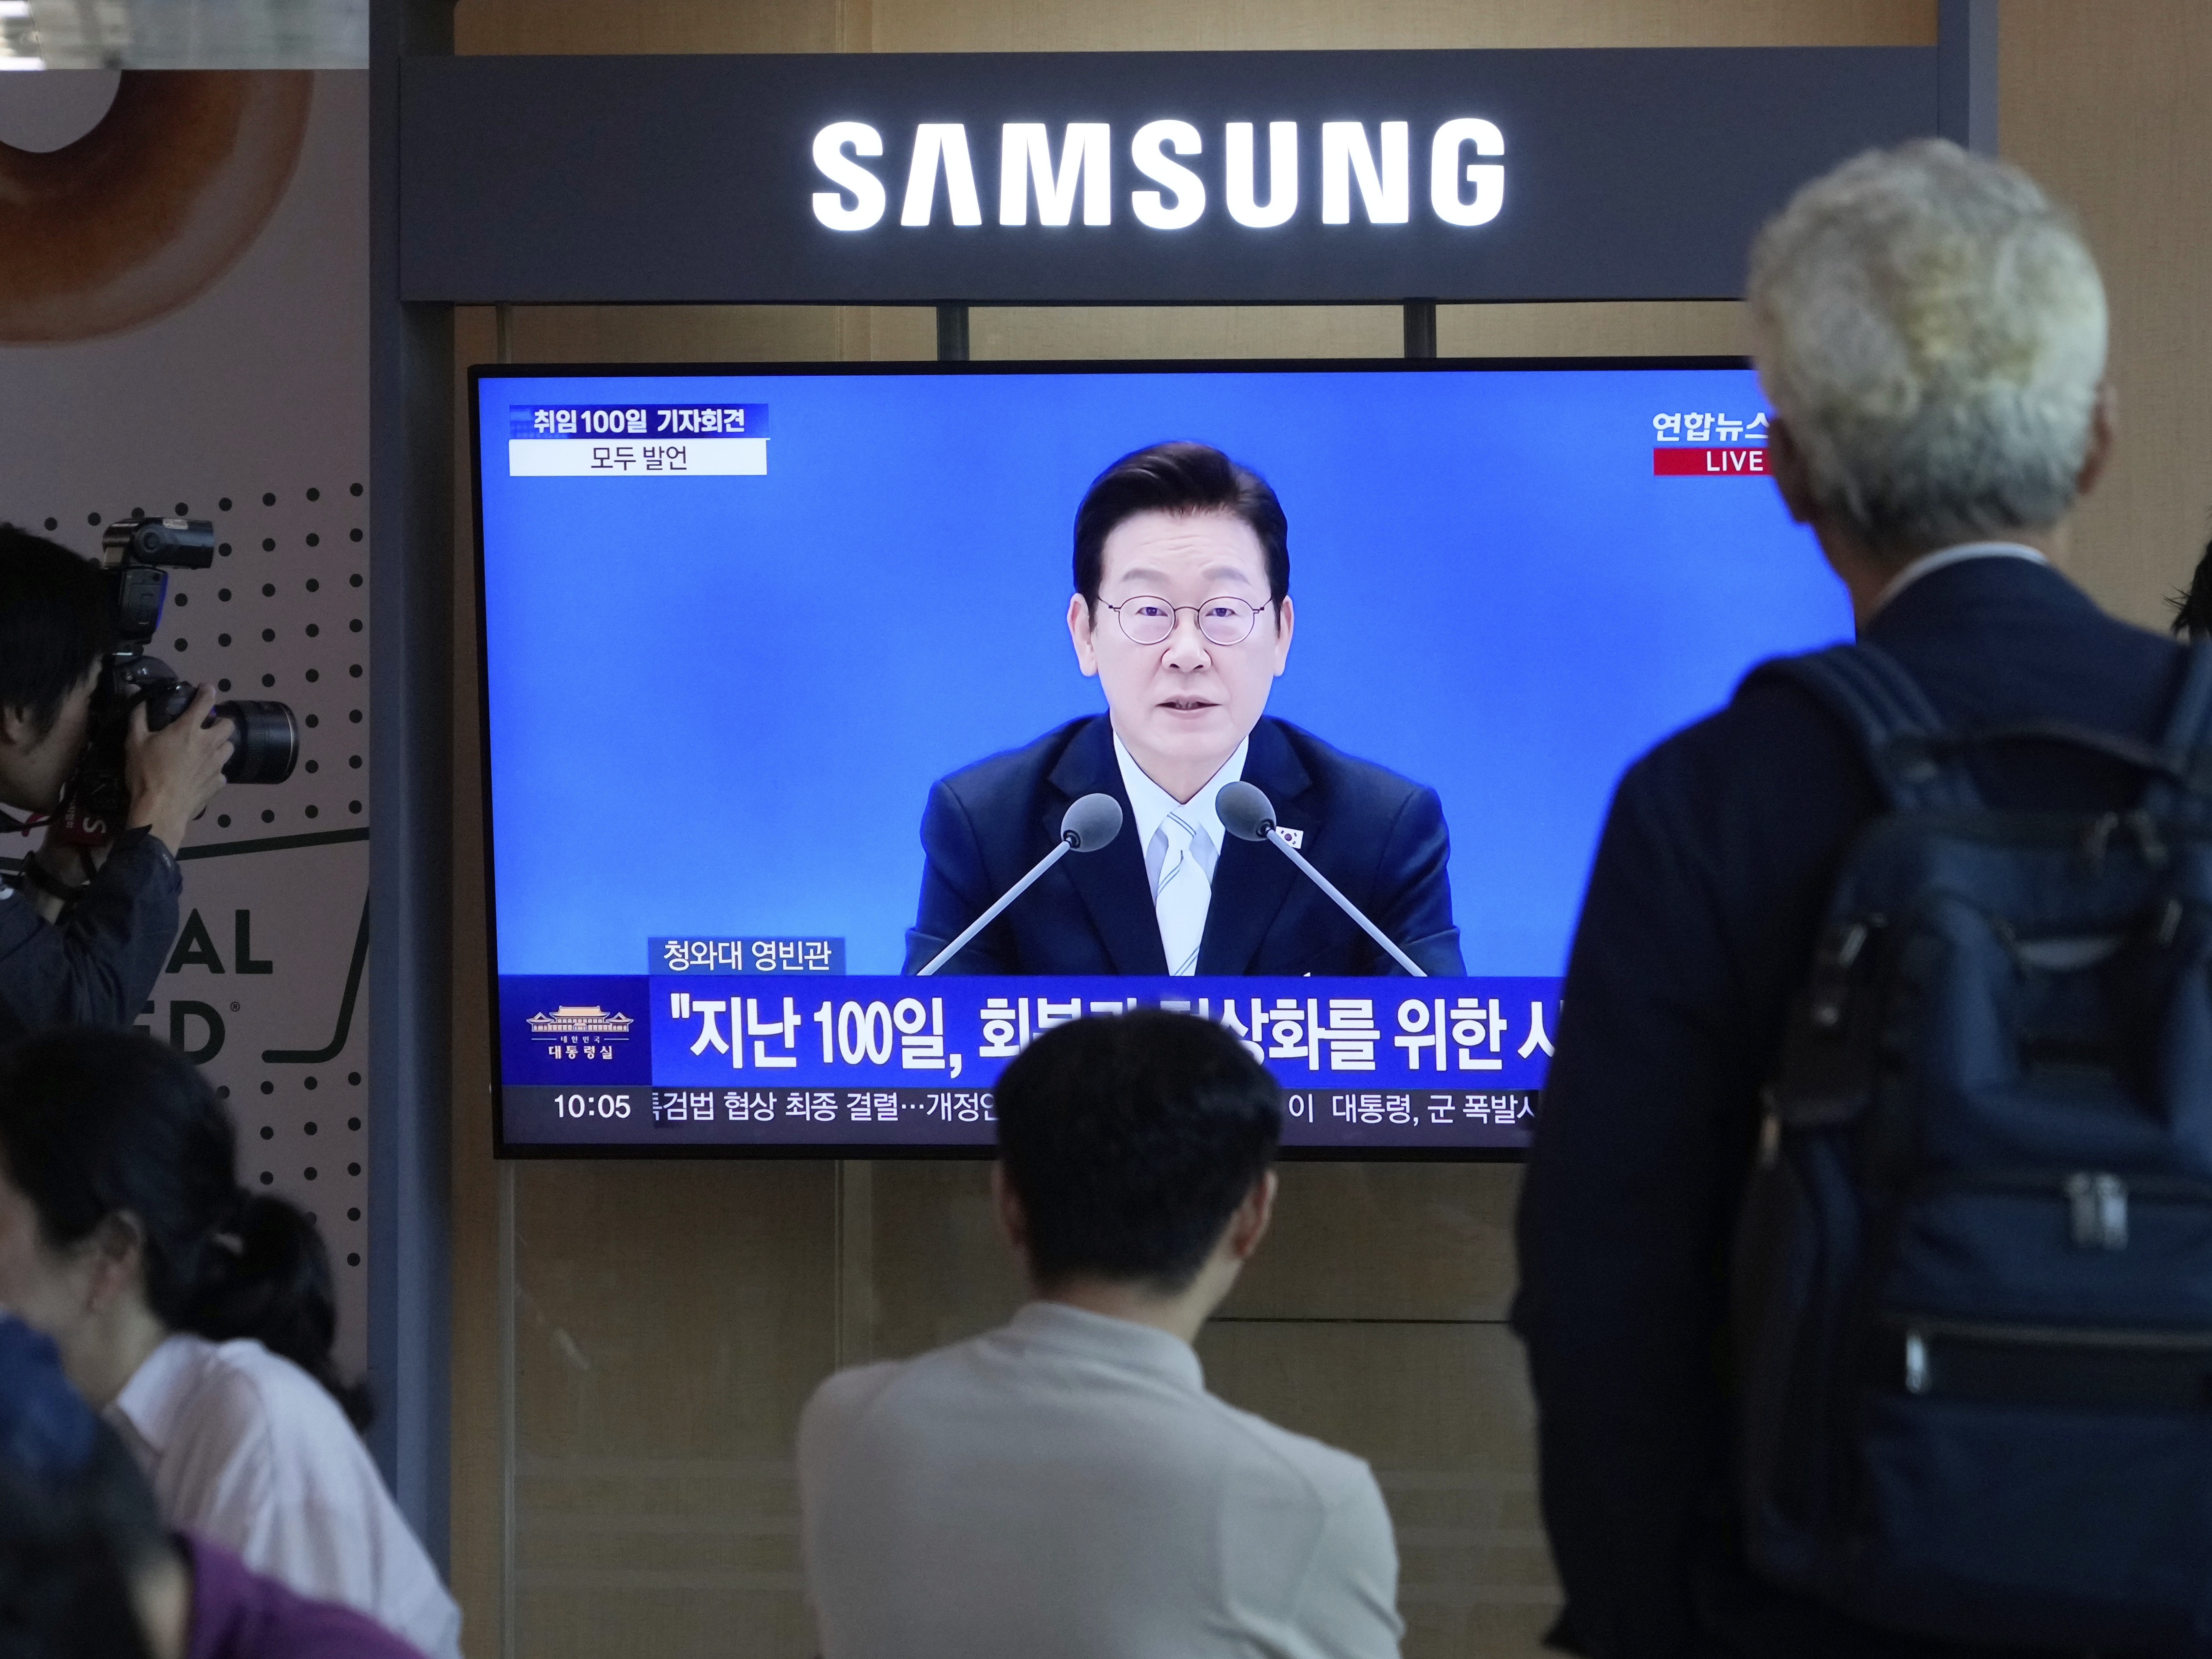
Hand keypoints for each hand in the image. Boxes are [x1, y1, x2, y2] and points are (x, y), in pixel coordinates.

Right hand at [125, 685, 233, 852]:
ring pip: (229, 747)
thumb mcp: (134, 742)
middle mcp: (208, 744)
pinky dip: (214, 770)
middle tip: (206, 726)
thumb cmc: (146, 773)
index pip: (206, 702)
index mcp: (188, 730)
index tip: (207, 689)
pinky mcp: (219, 783)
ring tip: (206, 750)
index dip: (208, 692)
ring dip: (220, 745)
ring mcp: (217, 764)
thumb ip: (137, 715)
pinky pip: (222, 772)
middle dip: (220, 722)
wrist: (161, 809)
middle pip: (228, 725)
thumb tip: (133, 689)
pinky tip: (202, 774)